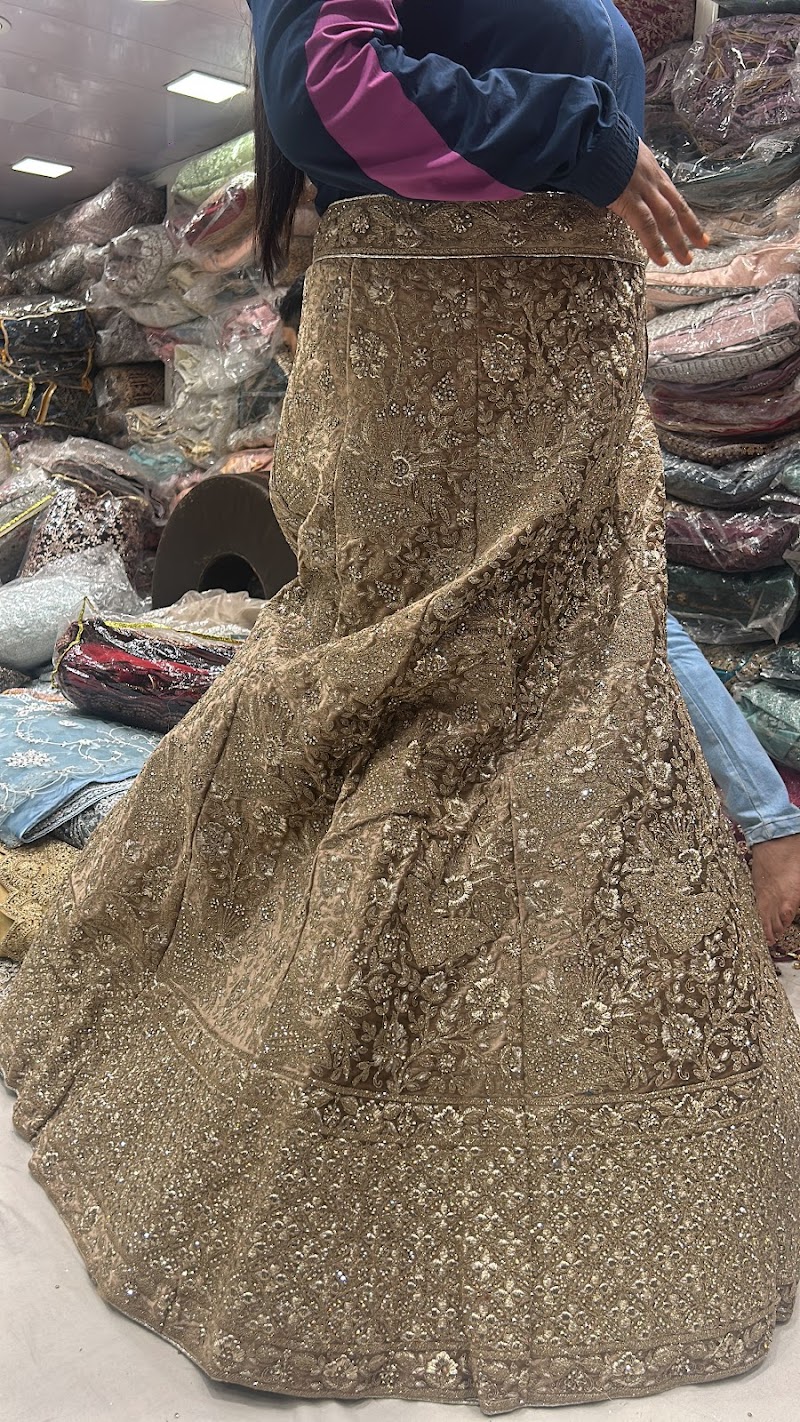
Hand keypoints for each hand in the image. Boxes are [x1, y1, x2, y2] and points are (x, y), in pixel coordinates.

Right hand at [609, 140, 707, 266]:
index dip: (685, 211)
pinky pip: (646, 225)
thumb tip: (621, 177)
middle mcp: (652, 180)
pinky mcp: (629, 200)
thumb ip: (626, 168)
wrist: (592, 136)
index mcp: (651, 169)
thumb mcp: (622, 152)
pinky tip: (661, 259)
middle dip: (691, 228)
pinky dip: (654, 244)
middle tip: (702, 245)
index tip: (695, 225)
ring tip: (685, 260)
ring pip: (667, 219)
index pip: (673, 195)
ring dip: (678, 241)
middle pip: (677, 207)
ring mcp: (643, 190)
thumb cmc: (601, 143)